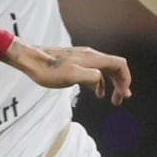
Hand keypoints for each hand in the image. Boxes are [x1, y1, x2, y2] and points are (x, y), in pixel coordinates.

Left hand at [5, 39, 130, 102]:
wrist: (30, 59)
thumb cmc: (48, 69)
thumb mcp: (70, 76)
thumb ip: (90, 77)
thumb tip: (100, 82)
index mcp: (93, 59)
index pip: (119, 65)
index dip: (126, 79)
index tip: (124, 94)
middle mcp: (91, 56)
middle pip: (115, 67)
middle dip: (121, 83)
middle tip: (120, 99)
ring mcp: (83, 58)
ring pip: (105, 69)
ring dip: (111, 83)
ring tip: (111, 98)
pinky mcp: (75, 62)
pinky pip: (94, 71)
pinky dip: (99, 82)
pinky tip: (95, 92)